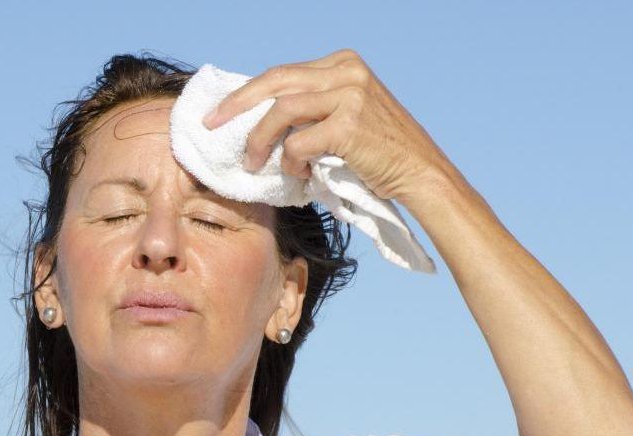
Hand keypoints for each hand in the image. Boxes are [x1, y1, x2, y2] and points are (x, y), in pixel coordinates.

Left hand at [202, 49, 456, 204]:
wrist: (421, 174)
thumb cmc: (378, 154)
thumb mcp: (344, 116)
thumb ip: (311, 108)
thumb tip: (259, 120)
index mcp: (343, 63)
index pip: (282, 73)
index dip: (247, 93)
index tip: (221, 112)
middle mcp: (347, 71)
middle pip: (275, 81)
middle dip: (237, 104)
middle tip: (211, 124)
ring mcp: (349, 95)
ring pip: (281, 111)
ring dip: (259, 140)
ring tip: (252, 163)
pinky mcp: (349, 125)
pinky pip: (298, 143)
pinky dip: (290, 163)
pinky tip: (301, 175)